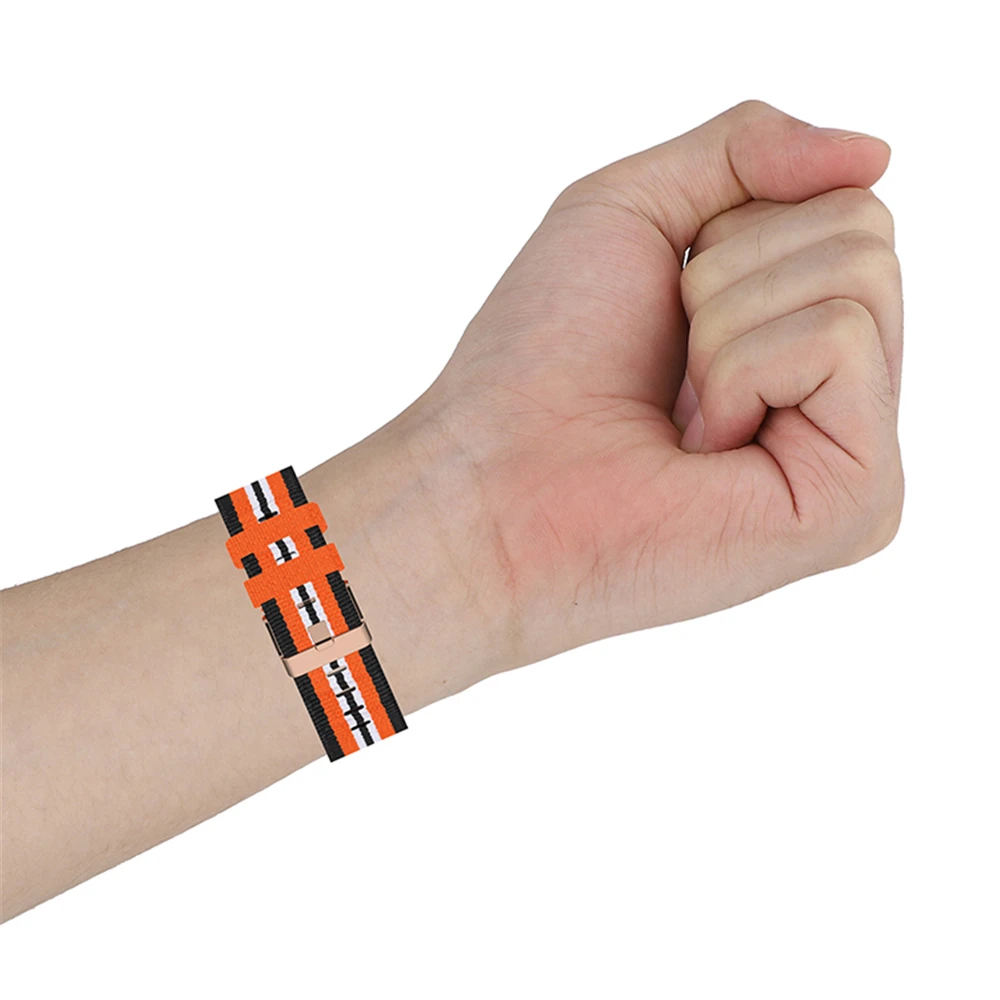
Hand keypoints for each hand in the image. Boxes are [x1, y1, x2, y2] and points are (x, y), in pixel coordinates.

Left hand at [318, 100, 902, 699]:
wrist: (493, 482)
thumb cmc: (541, 358)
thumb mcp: (632, 208)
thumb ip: (745, 148)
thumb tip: (879, 154)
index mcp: (796, 333)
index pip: (847, 203)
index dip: (734, 223)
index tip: (666, 305)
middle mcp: (838, 394)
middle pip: (864, 230)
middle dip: (730, 268)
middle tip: (667, 365)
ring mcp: (856, 451)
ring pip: (860, 276)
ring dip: (725, 322)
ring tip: (679, 414)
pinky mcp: (859, 500)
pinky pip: (840, 340)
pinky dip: (741, 367)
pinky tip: (703, 449)